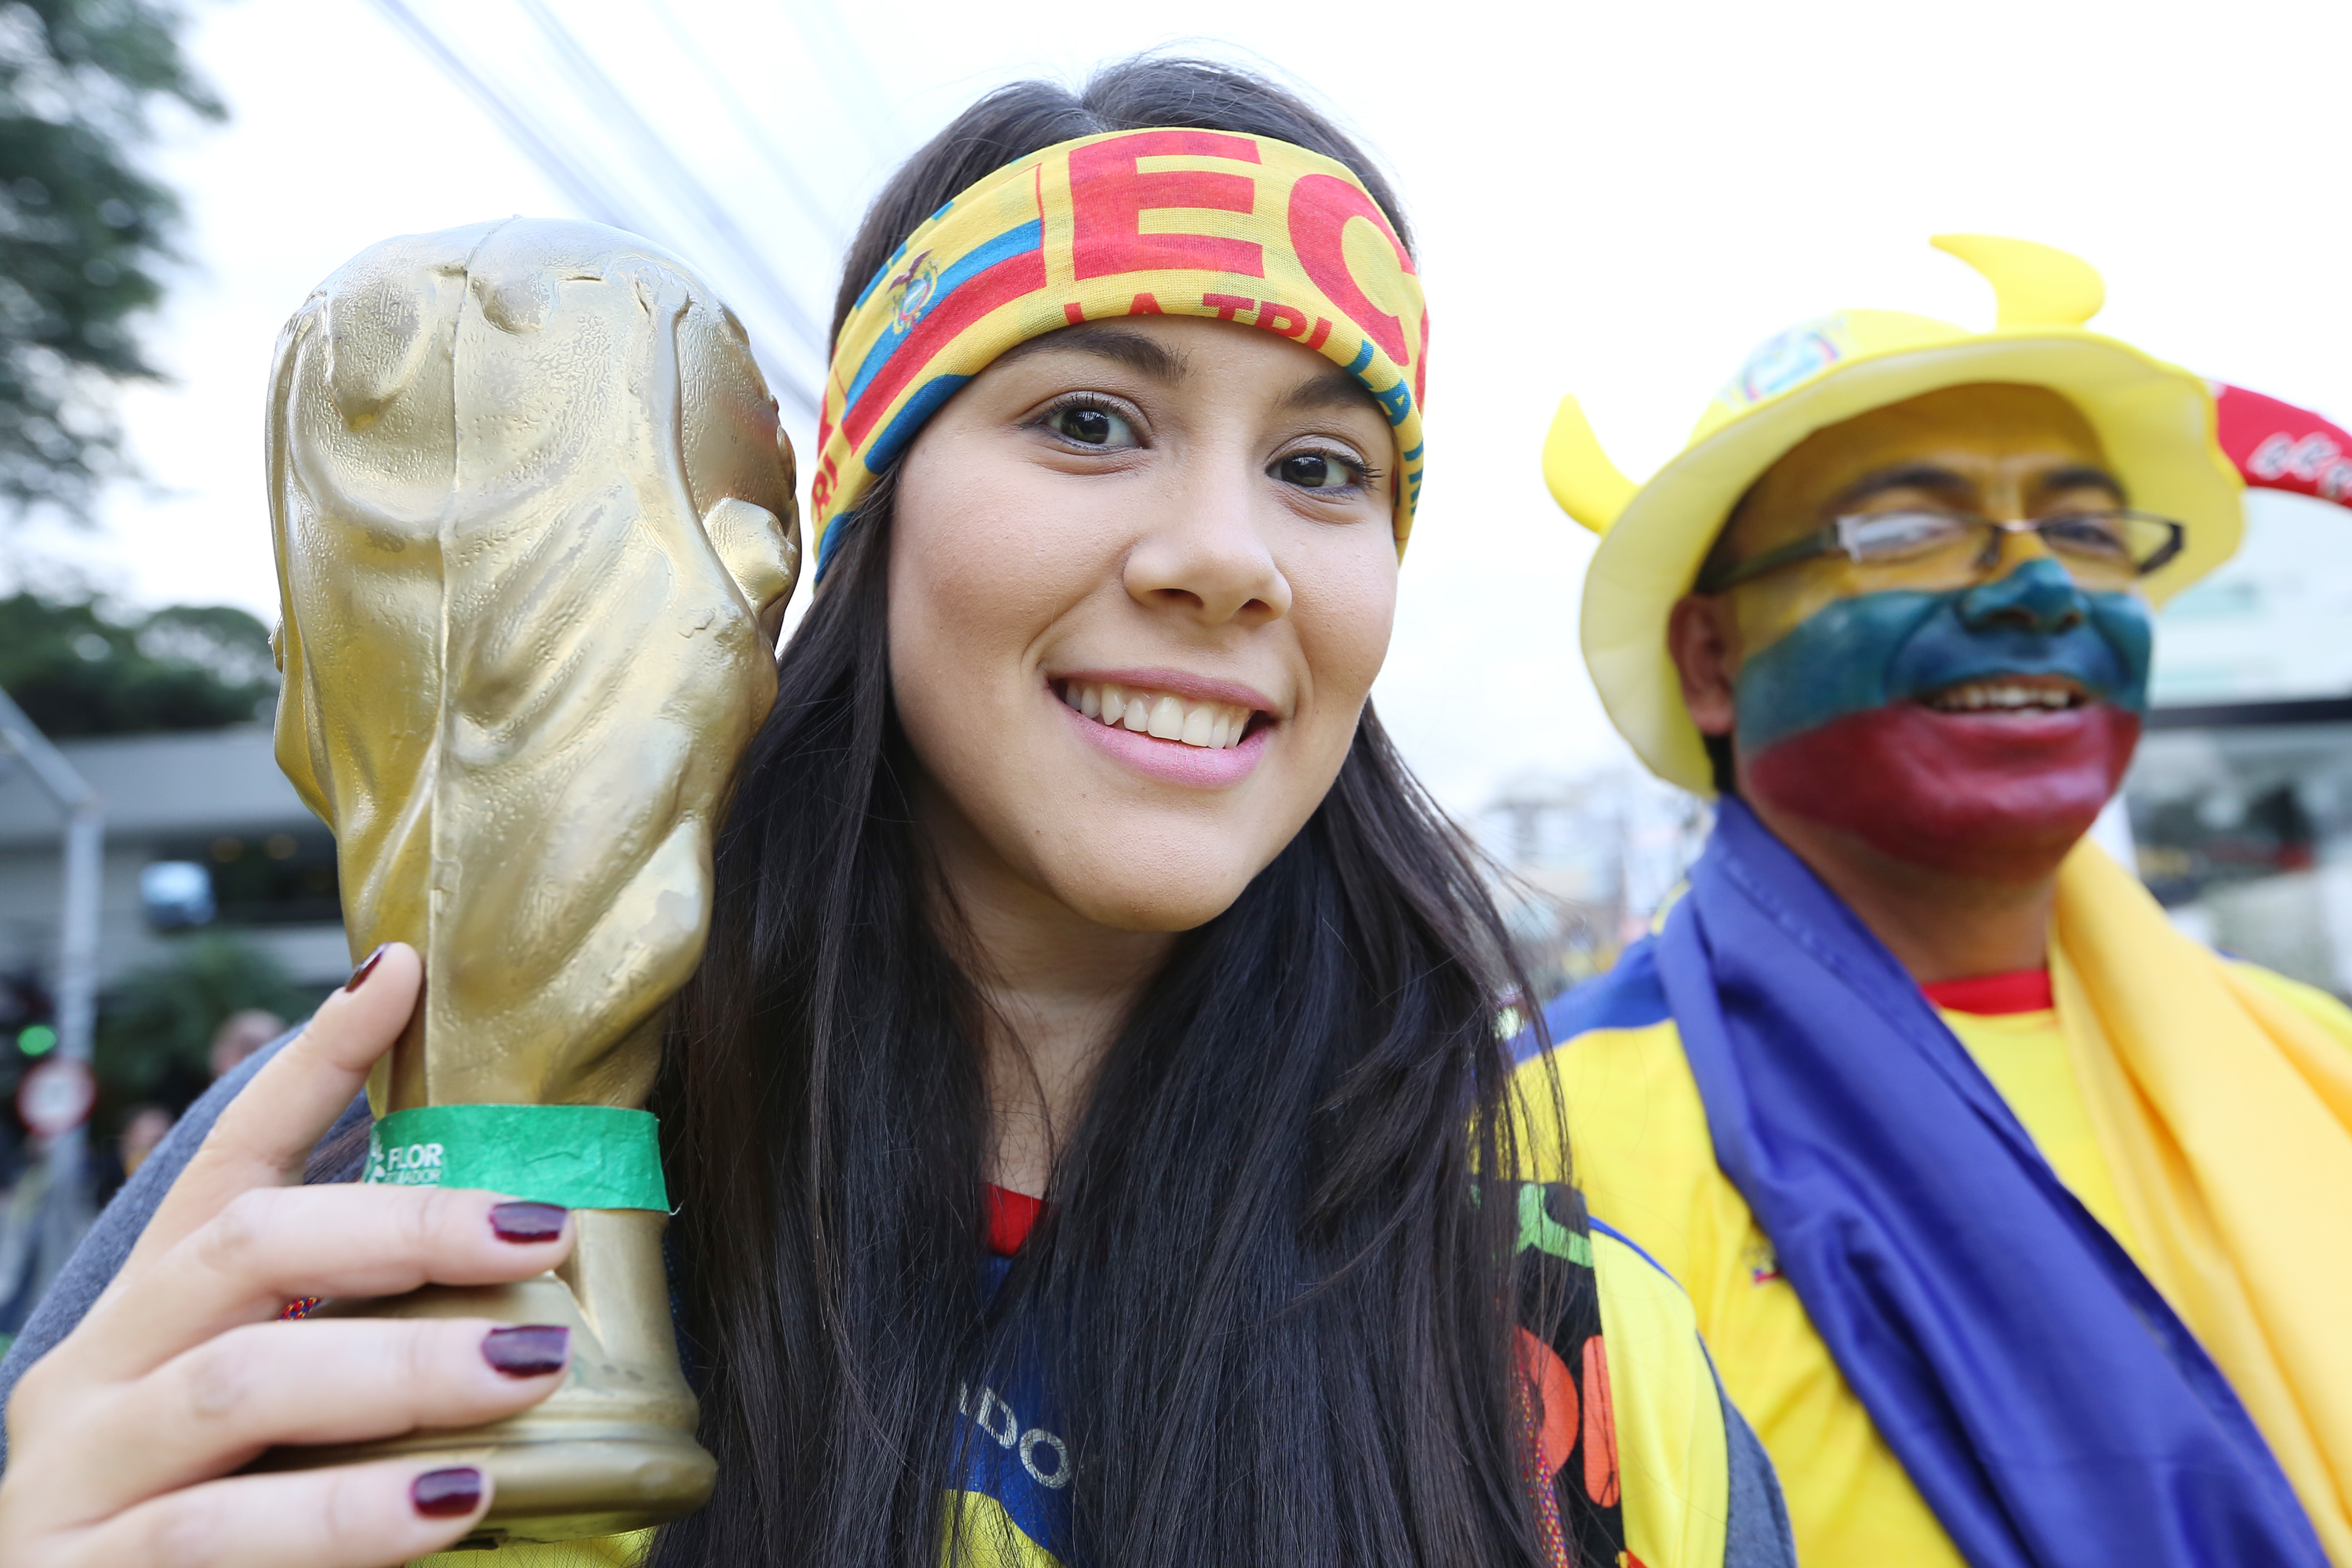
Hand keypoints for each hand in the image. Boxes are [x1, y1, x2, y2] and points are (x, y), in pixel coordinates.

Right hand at [0, 943, 576, 1566]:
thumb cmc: (200, 1538)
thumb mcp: (270, 1420)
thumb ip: (348, 1340)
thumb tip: (519, 1267)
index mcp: (143, 1321)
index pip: (228, 1163)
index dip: (312, 1066)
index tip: (402, 976)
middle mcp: (92, 1379)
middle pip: (248, 1252)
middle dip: (405, 1230)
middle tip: (544, 1229)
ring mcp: (73, 1482)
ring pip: (240, 1388)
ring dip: (399, 1371)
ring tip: (524, 1368)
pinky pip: (221, 1541)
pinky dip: (344, 1521)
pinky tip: (445, 1504)